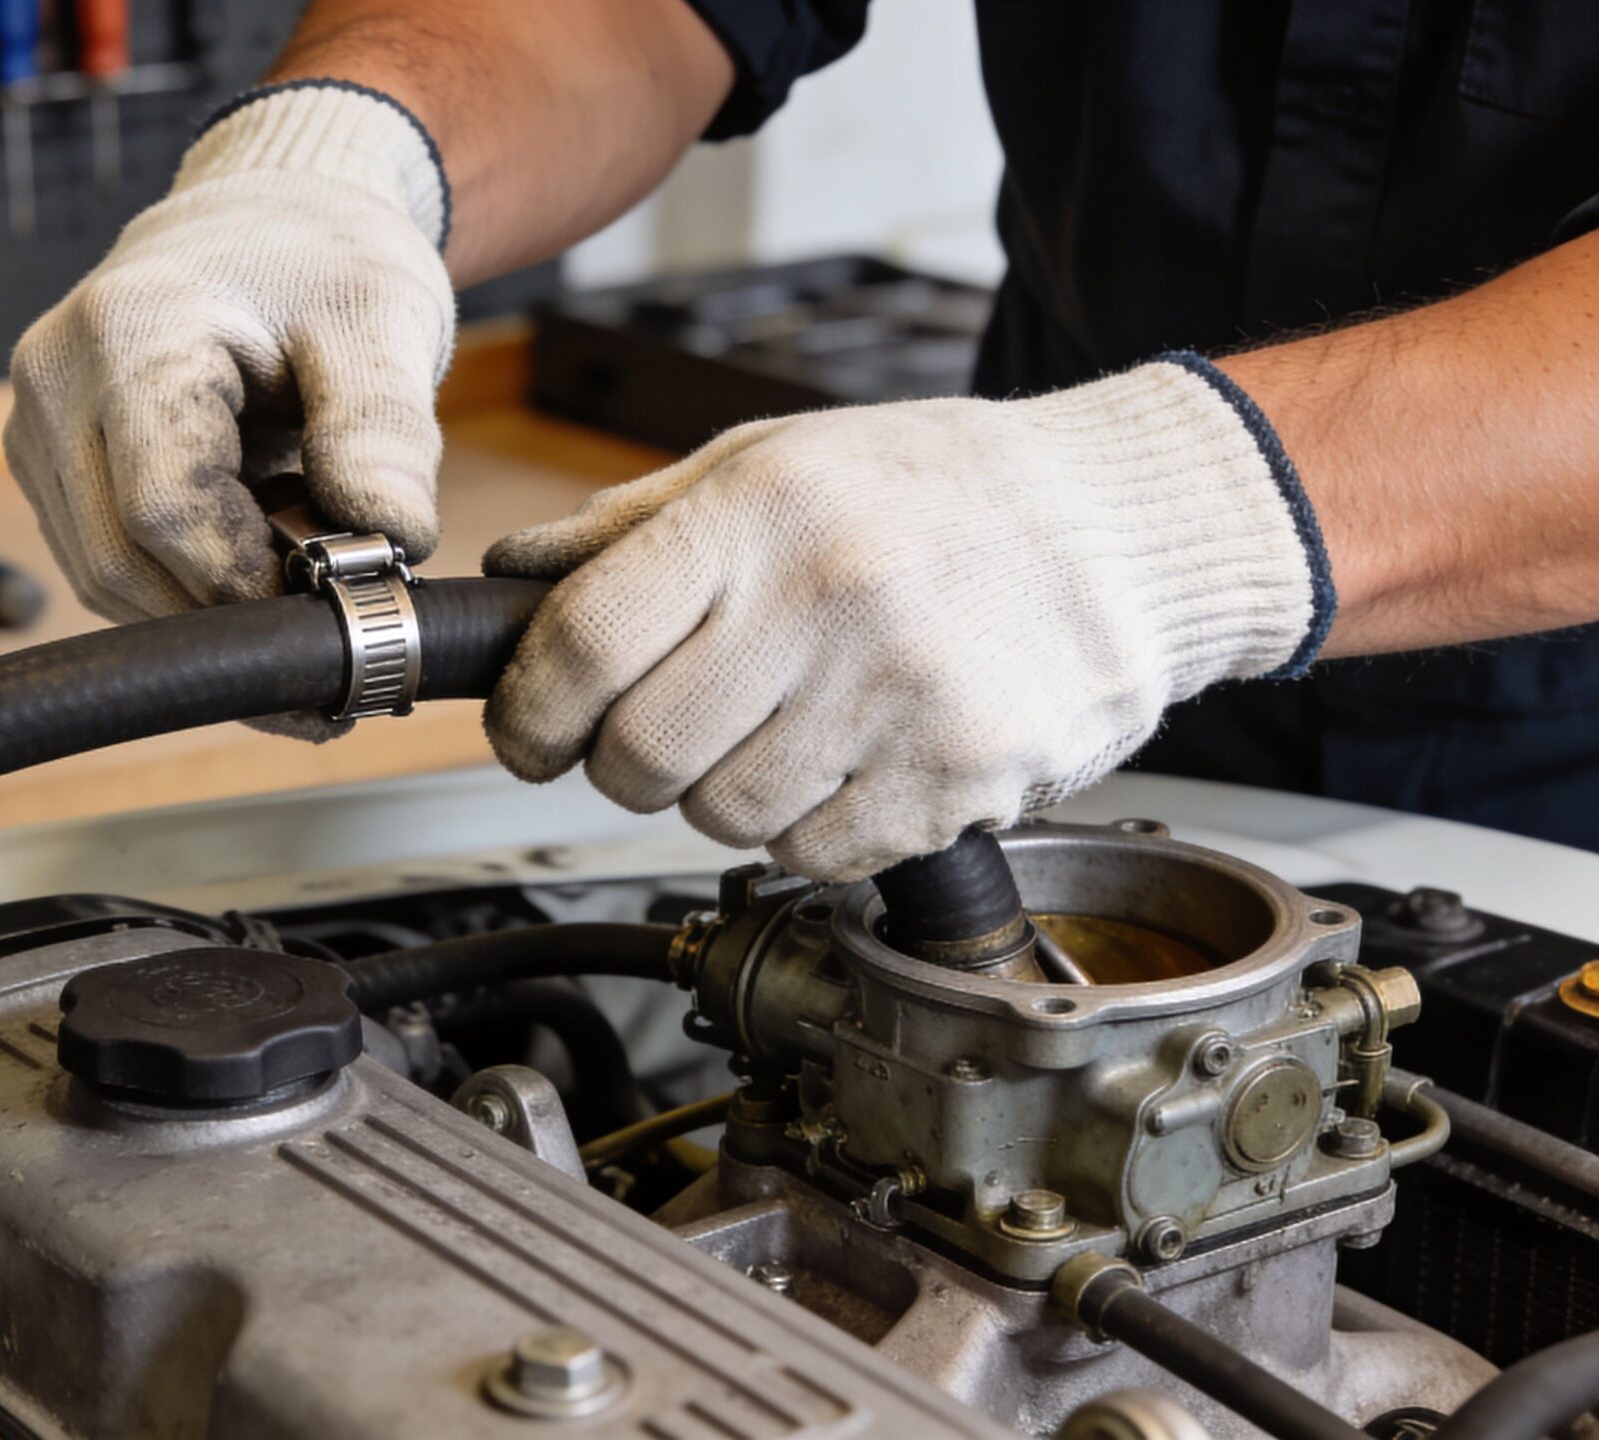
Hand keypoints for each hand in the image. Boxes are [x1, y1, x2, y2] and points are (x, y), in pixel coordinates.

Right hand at [6, 83, 455, 623]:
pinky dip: (176, 582)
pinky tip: (246, 548)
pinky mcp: (46, 463)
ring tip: (289, 567)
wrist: (267, 224)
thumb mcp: (382, 323)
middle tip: (320, 611)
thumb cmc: (322, 266)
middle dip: (224, 607)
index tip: (324, 600)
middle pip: (120, 558)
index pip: (164, 505)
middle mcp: (57, 377)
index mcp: (130, 327)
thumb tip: (393, 538)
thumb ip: (385, 430)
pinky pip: (100, 561)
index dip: (243, 579)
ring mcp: (37, 424)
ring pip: (102, 575)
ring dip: (199, 603)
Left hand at [482, 358, 1330, 880]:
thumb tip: (510, 576)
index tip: (528, 731)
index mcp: (761, 511)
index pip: (582, 641)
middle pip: (640, 753)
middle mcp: (828, 600)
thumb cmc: (938, 487)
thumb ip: (631, 525)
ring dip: (718, 795)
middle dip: (619, 762)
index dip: (528, 710)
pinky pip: (816, 855)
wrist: (1126, 526)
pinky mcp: (960, 779)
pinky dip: (806, 830)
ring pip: (722, 818)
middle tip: (653, 733)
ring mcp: (899, 698)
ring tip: (773, 730)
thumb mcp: (770, 459)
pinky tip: (843, 761)